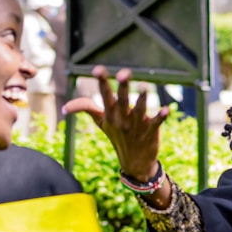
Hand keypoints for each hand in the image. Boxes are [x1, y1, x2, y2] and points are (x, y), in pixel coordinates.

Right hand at [62, 66, 168, 181]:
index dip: (102, 82)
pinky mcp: (151, 131)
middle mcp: (123, 119)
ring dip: (142, 99)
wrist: (135, 162)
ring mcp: (137, 126)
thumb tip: (65, 107)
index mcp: (111, 115)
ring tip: (145, 86)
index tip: (97, 69)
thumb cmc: (117, 136)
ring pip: (140, 110)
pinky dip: (161, 117)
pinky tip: (166, 110)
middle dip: (123, 87)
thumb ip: (87, 108)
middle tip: (124, 73)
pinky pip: (156, 123)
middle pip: (122, 101)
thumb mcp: (101, 123)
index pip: (104, 96)